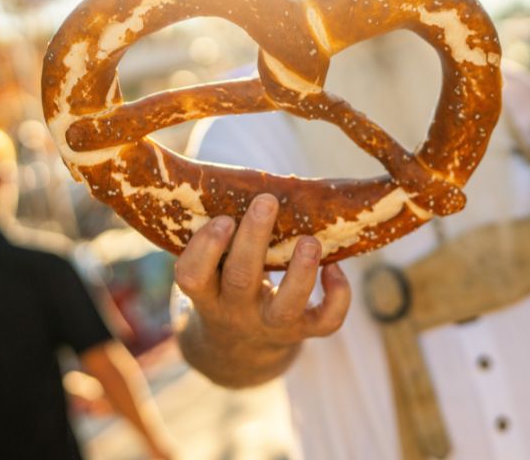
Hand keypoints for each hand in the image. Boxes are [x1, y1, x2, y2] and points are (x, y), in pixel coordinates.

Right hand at [173, 194, 350, 347]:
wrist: (238, 350)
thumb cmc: (224, 285)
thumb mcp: (210, 271)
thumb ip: (219, 237)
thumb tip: (240, 179)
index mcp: (207, 292)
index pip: (192, 276)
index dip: (205, 248)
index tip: (223, 218)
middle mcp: (236, 312)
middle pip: (241, 279)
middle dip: (254, 240)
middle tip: (266, 201)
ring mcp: (271, 325)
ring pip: (286, 307)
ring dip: (300, 272)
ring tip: (310, 240)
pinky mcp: (303, 331)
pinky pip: (325, 321)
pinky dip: (338, 296)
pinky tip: (335, 267)